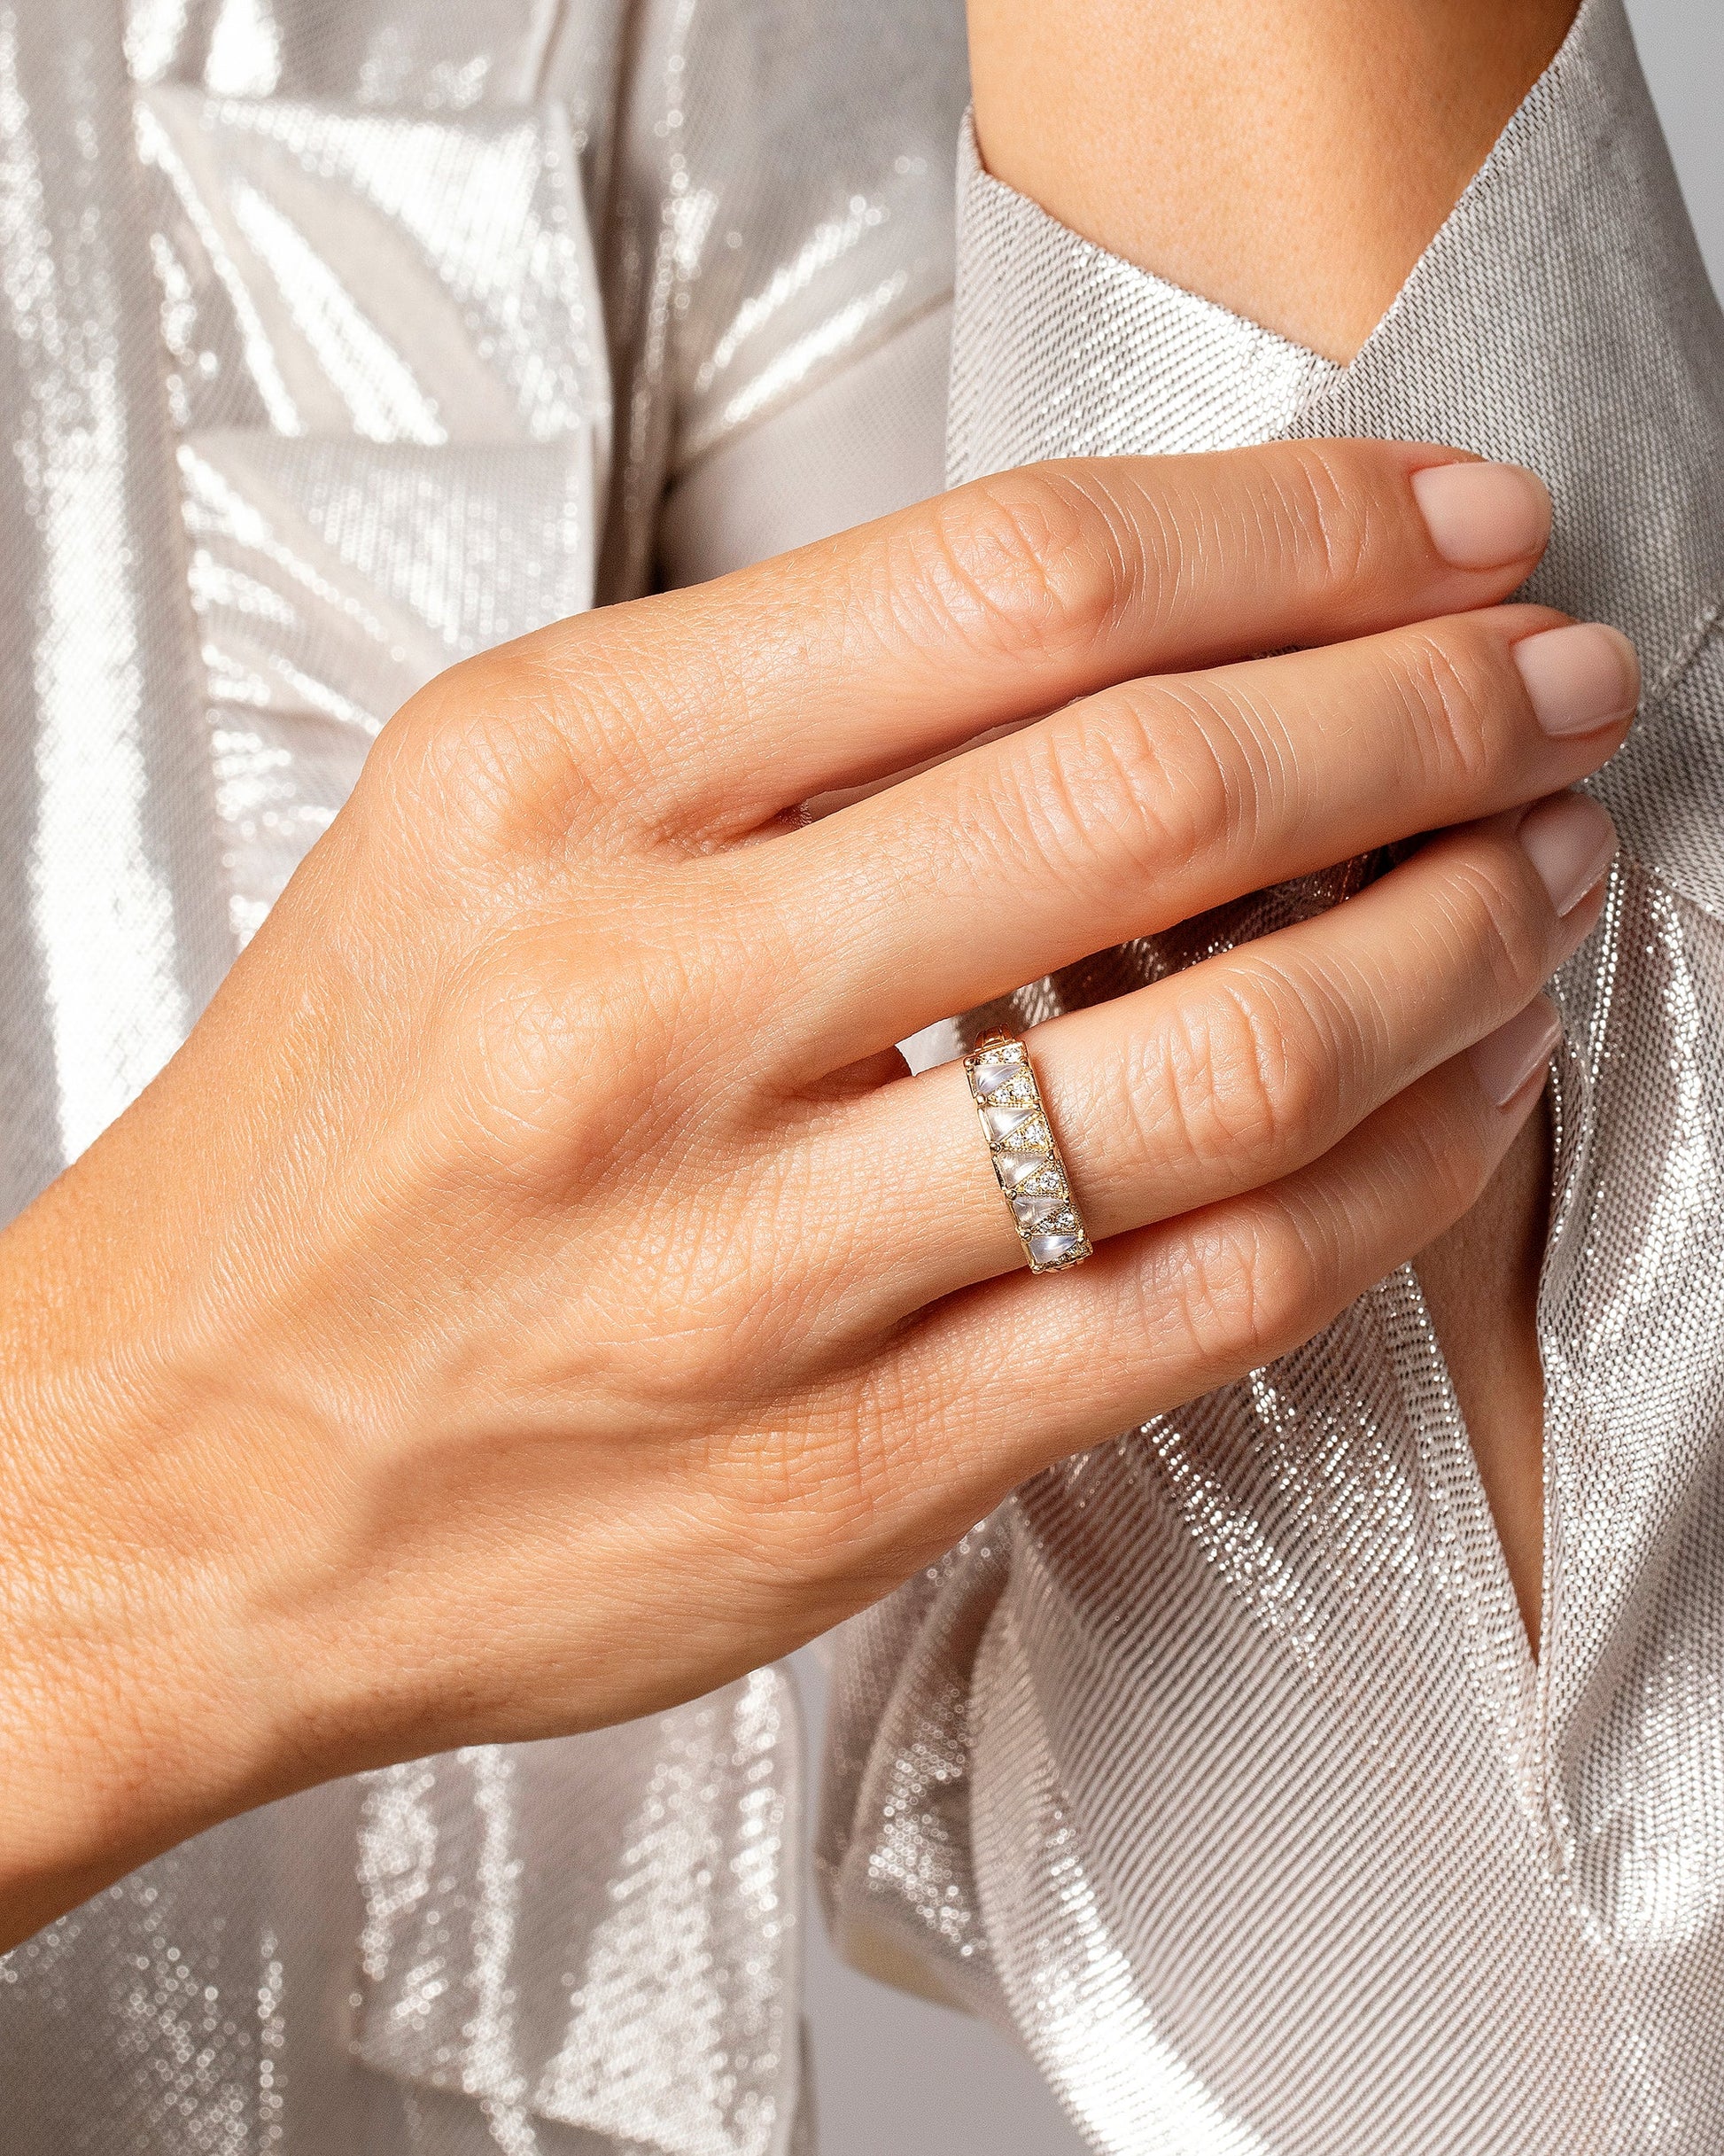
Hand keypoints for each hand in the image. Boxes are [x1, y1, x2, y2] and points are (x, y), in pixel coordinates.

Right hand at [0, 442, 1632, 1943]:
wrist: (165, 1477)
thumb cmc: (330, 1151)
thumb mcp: (476, 834)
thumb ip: (764, 719)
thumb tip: (1123, 643)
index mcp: (550, 782)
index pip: (1014, 578)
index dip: (1299, 532)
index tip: (1443, 530)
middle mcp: (646, 1003)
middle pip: (1156, 790)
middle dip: (1428, 711)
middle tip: (1552, 684)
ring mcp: (755, 1258)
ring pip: (1230, 1061)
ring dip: (1455, 944)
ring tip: (1543, 878)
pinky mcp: (850, 1463)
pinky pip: (1207, 1299)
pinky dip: (1395, 1179)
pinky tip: (1460, 1099)